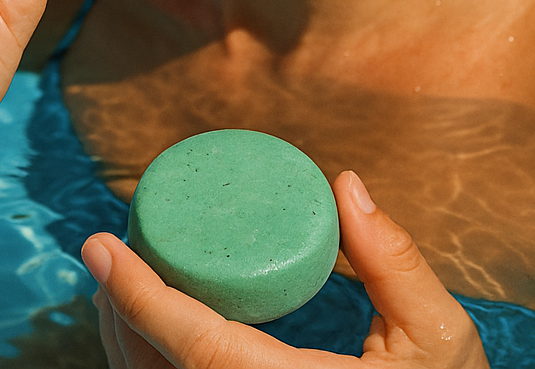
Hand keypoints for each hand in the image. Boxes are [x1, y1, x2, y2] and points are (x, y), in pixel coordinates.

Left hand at [82, 170, 488, 367]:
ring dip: (126, 336)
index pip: (194, 345)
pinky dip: (151, 360)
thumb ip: (397, 263)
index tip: (96, 245)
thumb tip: (345, 184)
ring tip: (121, 279)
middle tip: (110, 247)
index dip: (137, 293)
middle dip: (118, 308)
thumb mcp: (438, 340)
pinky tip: (155, 328)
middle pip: (155, 368)